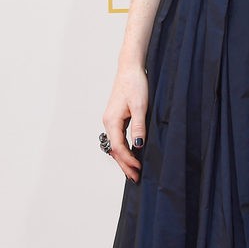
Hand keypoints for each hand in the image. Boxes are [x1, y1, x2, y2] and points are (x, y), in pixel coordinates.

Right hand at [100, 64, 148, 181]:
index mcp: (112, 121)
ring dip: (124, 159)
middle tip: (136, 178)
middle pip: (114, 150)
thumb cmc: (135, 84)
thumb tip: (137, 145)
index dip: (128, 161)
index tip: (139, 169)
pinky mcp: (115, 118)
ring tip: (134, 171)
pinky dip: (124, 149)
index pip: (118, 148)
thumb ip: (138, 127)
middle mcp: (108, 122)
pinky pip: (118, 138)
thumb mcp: (140, 106)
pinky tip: (132, 154)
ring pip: (115, 145)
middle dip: (125, 165)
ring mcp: (110, 120)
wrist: (130, 69)